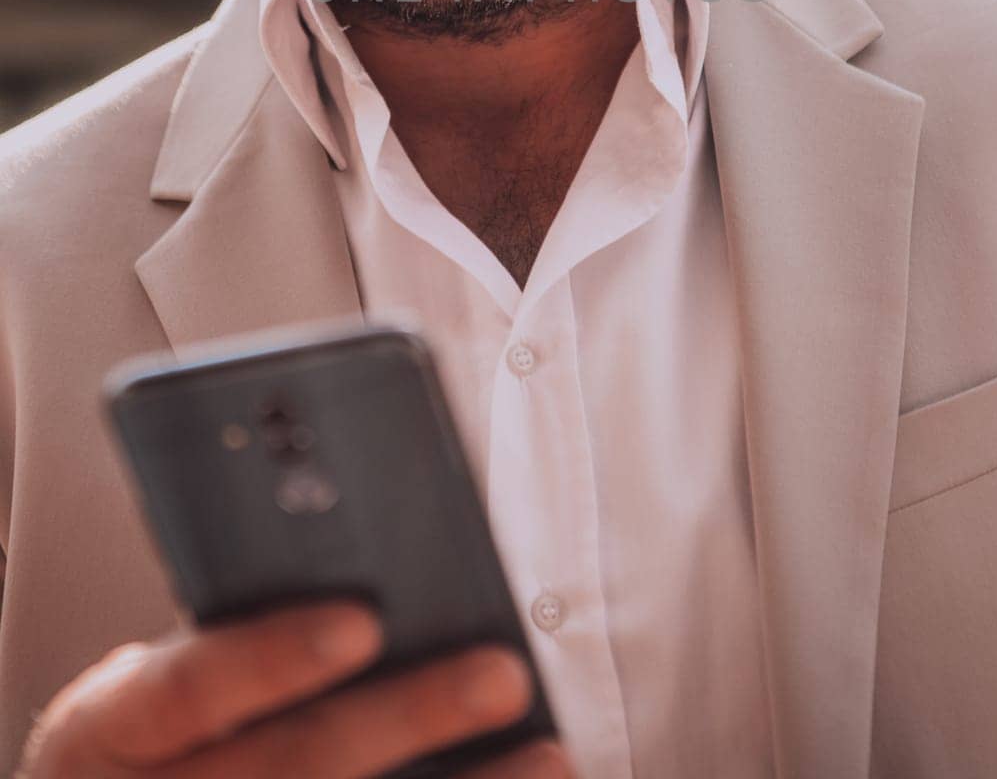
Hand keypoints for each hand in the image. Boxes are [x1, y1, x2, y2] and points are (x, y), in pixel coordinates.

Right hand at [17, 598, 571, 777]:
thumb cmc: (158, 743)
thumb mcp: (152, 689)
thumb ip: (234, 640)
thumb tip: (377, 582)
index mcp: (102, 735)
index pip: (185, 690)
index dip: (273, 656)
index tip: (364, 620)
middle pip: (289, 769)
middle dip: (406, 720)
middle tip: (501, 673)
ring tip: (548, 756)